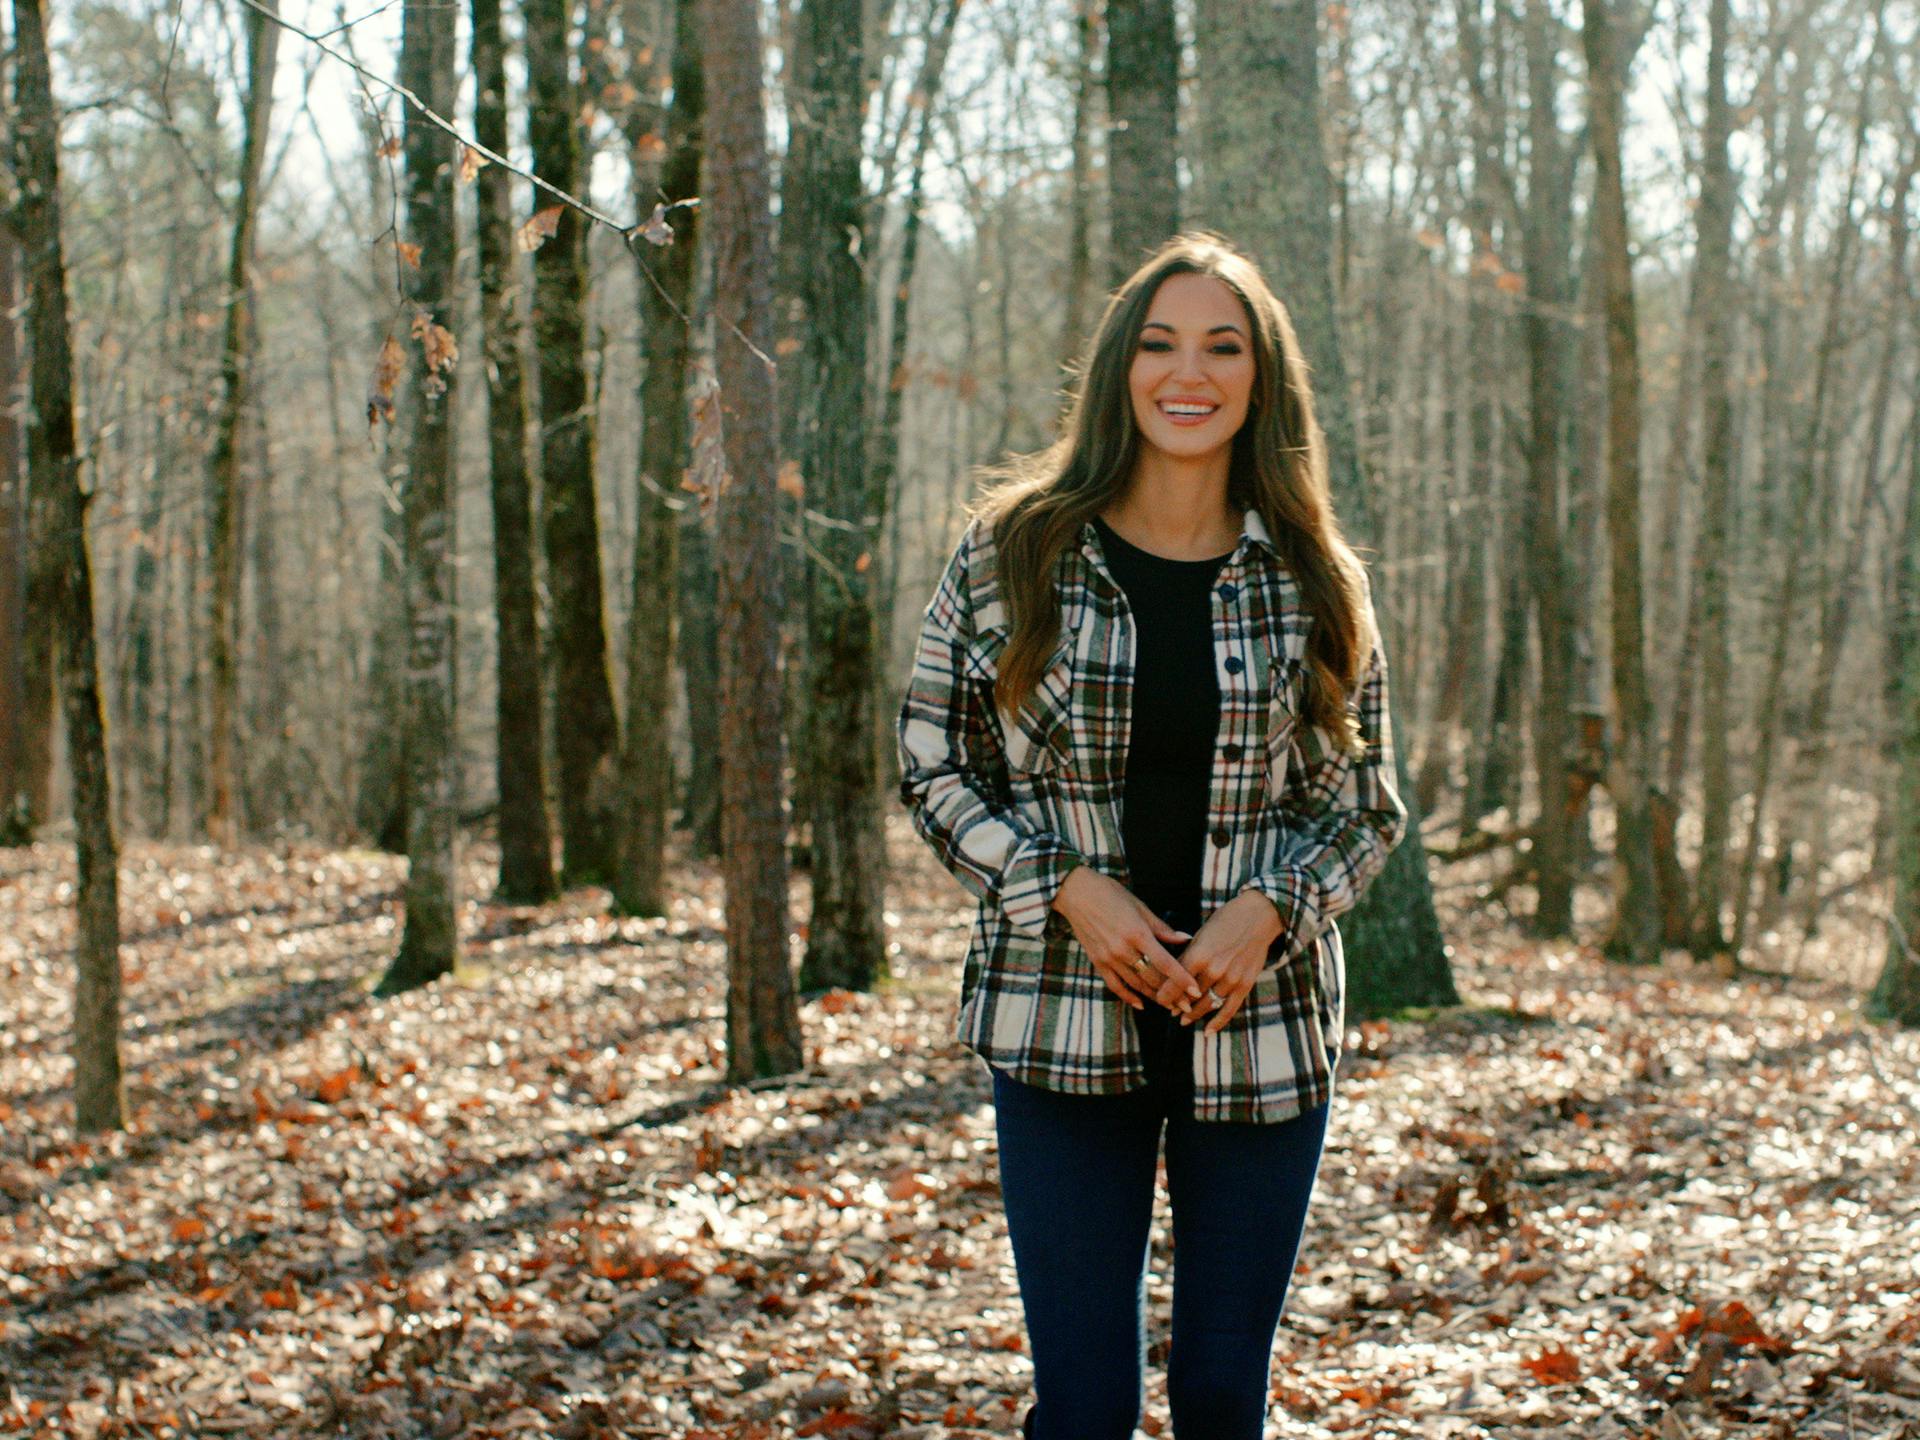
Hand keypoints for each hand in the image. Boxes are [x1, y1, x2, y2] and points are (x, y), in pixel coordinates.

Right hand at [1050, 867, 1204, 1012]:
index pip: (1165, 963)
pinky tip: (1141, 1004)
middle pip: (1152, 979)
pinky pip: (1115, 985)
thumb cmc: (1110, 894)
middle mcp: (1123, 949)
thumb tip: (1185, 939)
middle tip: (1188, 1005)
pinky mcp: (1098, 962)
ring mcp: (1109, 958)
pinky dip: (1128, 997)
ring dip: (1155, 997)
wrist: (1075, 893)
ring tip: (1170, 1006)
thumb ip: (1162, 928)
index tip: (1196, 991)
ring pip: (1136, 984)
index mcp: (1137, 933)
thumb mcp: (1139, 907)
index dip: (1182, 979)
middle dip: (1172, 994)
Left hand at [1169, 891, 1284, 1034]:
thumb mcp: (1201, 934)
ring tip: (1184, 1019)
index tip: (1159, 1000)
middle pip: (1190, 996)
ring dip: (1194, 1015)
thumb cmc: (1225, 921)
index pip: (1175, 982)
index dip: (1164, 995)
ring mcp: (1231, 979)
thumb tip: (1171, 975)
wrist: (1258, 916)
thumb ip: (1187, 956)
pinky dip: (1218, 1023)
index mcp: (1198, 954)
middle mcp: (1214, 969)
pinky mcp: (1245, 984)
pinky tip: (1207, 1032)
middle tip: (1170, 1010)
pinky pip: (1229, 1009)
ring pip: (1207, 1005)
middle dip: (1178, 1005)